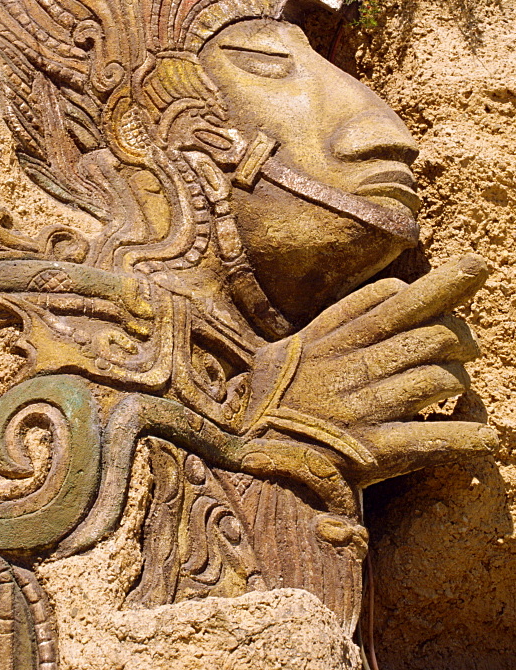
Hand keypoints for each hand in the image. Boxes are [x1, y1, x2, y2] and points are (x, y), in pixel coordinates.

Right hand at [267, 254, 497, 485]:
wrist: (241, 457)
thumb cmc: (269, 401)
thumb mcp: (293, 345)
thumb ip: (341, 315)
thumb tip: (395, 288)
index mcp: (336, 339)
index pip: (400, 299)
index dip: (445, 282)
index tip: (474, 268)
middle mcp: (354, 367)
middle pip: (431, 335)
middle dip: (462, 336)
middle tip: (467, 346)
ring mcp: (366, 408)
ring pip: (438, 379)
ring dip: (459, 382)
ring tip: (459, 389)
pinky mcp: (373, 452)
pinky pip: (434, 440)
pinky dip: (468, 438)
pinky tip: (484, 438)